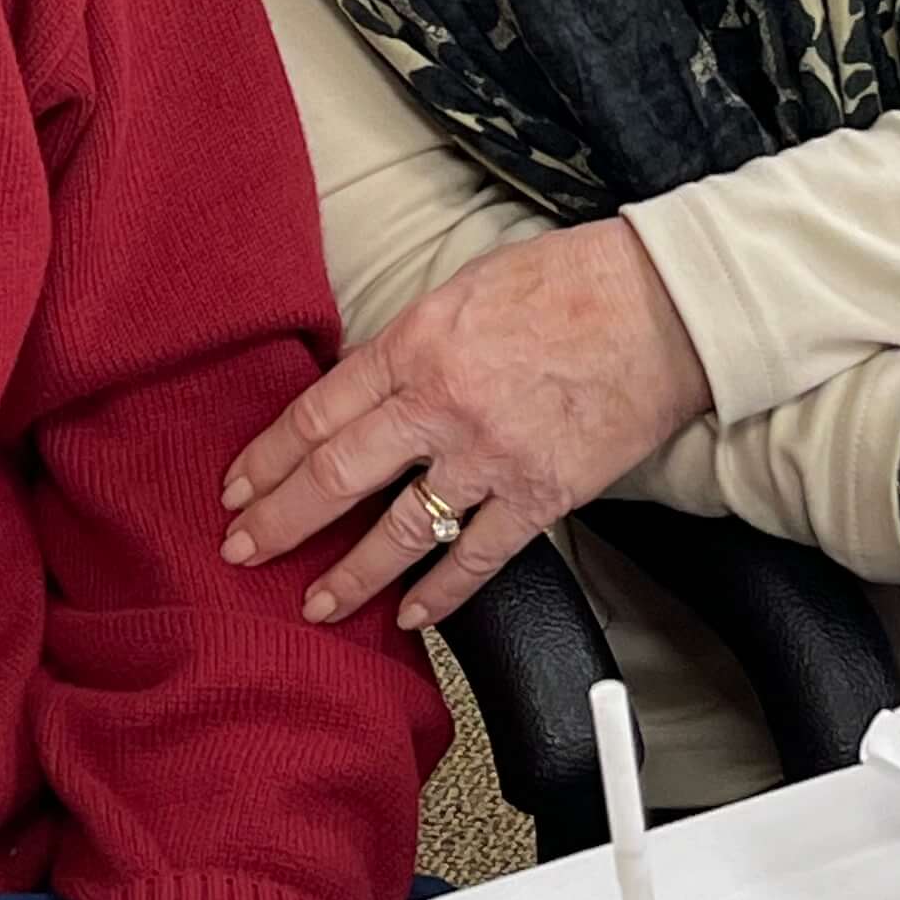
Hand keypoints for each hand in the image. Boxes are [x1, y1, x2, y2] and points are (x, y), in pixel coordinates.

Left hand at [220, 223, 711, 630]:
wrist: (663, 308)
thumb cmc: (568, 281)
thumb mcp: (462, 289)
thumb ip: (408, 344)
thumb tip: (363, 388)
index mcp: (415, 344)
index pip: (317, 412)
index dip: (267, 456)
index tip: (236, 486)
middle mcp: (441, 405)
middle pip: (336, 475)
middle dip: (279, 520)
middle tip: (240, 550)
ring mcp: (490, 457)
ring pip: (397, 531)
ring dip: (347, 575)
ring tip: (313, 603)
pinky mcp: (542, 495)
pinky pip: (476, 557)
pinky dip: (440, 595)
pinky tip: (411, 618)